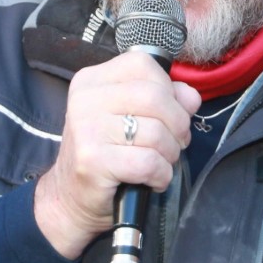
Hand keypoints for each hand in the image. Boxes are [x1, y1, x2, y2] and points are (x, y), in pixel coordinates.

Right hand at [33, 51, 200, 258]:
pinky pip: (148, 163)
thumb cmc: (107, 153)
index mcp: (93, 80)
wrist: (71, 198)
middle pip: (155, 97)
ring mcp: (86, 129)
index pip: (144, 64)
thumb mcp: (132, 116)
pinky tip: (153, 180)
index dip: (168, 90)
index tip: (168, 113)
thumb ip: (165, 98)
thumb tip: (190, 98)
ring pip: (156, 132)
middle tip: (175, 142)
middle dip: (178, 124)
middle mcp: (85, 99)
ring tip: (160, 162)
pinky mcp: (92, 161)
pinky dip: (161, 175)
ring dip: (170, 154)